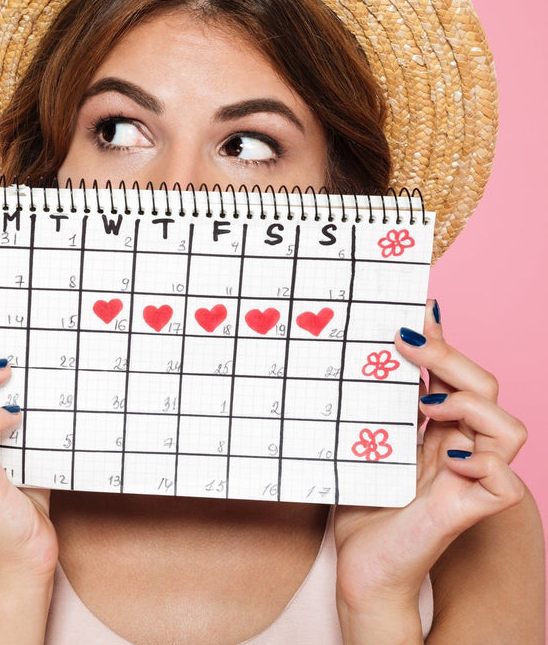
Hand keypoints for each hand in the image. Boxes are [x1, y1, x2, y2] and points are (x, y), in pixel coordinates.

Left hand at [334, 300, 527, 621]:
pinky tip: (447, 455)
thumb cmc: (359, 501)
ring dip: (470, 403)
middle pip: (484, 386)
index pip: (454, 371)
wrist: (358, 564)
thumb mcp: (360, 437)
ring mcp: (468, 479)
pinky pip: (504, 482)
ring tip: (426, 403)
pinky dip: (482, 461)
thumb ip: (371, 399)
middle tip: (403, 337)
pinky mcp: (468, 512)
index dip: (441, 337)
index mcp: (436, 426)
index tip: (413, 304)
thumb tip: (360, 346)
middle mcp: (459, 446)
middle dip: (449, 354)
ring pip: (510, 427)